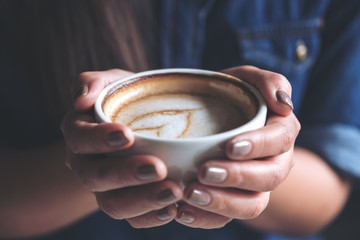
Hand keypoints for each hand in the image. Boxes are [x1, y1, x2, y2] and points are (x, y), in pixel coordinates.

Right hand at [61, 69, 182, 227]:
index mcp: (79, 133)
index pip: (80, 139)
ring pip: (112, 204)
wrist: (138, 123)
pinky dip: (150, 217)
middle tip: (158, 167)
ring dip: (142, 200)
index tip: (128, 135)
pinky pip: (132, 218)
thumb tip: (82, 98)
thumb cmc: (125, 101)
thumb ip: (94, 82)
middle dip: (125, 174)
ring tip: (174, 192)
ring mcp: (105, 187)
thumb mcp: (111, 84)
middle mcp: (86, 164)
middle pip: (94, 177)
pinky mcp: (124, 201)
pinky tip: (172, 209)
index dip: (99, 139)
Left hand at [175, 66, 300, 227]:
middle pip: (268, 177)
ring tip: (189, 193)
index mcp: (280, 133)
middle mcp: (274, 162)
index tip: (230, 146)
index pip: (280, 140)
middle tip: (204, 171)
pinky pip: (226, 218)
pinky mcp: (234, 201)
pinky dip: (205, 218)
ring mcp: (255, 186)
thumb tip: (284, 104)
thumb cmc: (231, 96)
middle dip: (237, 176)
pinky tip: (182, 211)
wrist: (214, 118)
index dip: (259, 145)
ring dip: (222, 203)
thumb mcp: (247, 79)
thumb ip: (269, 81)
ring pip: (251, 205)